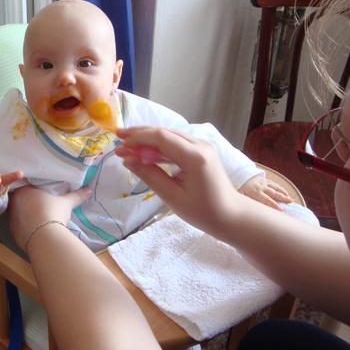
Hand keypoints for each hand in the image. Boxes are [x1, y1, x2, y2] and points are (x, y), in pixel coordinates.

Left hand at [9, 186, 91, 249]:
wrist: (44, 236)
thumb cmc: (53, 212)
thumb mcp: (66, 203)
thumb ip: (76, 195)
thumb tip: (88, 190)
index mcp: (23, 190)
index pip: (26, 186)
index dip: (33, 190)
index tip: (42, 195)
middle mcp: (13, 202)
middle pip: (20, 200)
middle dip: (29, 203)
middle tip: (41, 206)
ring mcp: (11, 218)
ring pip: (18, 214)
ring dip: (26, 216)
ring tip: (39, 219)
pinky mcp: (12, 232)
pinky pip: (19, 227)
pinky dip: (25, 228)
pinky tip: (35, 230)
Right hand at [115, 126, 241, 234]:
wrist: (231, 216)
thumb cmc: (203, 212)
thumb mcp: (172, 197)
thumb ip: (150, 175)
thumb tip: (128, 160)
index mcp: (195, 156)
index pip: (161, 138)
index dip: (138, 138)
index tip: (120, 145)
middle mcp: (200, 145)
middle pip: (165, 132)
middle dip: (140, 135)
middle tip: (118, 138)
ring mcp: (202, 146)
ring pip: (169, 136)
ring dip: (148, 140)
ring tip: (126, 144)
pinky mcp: (201, 151)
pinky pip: (176, 143)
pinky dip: (159, 147)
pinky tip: (144, 152)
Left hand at [238, 175, 292, 210]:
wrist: (238, 175)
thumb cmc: (239, 188)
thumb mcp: (239, 195)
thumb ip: (245, 202)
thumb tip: (249, 209)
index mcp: (255, 192)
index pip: (266, 199)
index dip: (274, 205)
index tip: (281, 209)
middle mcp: (261, 187)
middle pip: (274, 193)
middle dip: (283, 198)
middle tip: (291, 203)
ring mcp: (264, 183)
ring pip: (276, 188)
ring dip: (284, 193)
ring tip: (290, 199)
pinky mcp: (265, 180)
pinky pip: (274, 184)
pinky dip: (281, 189)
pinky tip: (286, 193)